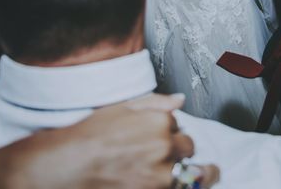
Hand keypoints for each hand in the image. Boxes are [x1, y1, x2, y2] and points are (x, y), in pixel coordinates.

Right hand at [10, 94, 217, 188]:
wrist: (70, 166)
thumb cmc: (90, 135)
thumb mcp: (122, 108)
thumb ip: (156, 103)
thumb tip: (179, 100)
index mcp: (160, 124)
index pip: (178, 125)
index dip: (169, 129)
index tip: (157, 132)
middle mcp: (165, 151)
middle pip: (187, 148)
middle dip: (181, 148)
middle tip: (171, 151)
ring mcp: (160, 178)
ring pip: (191, 175)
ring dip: (195, 173)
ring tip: (210, 172)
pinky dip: (181, 186)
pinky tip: (188, 183)